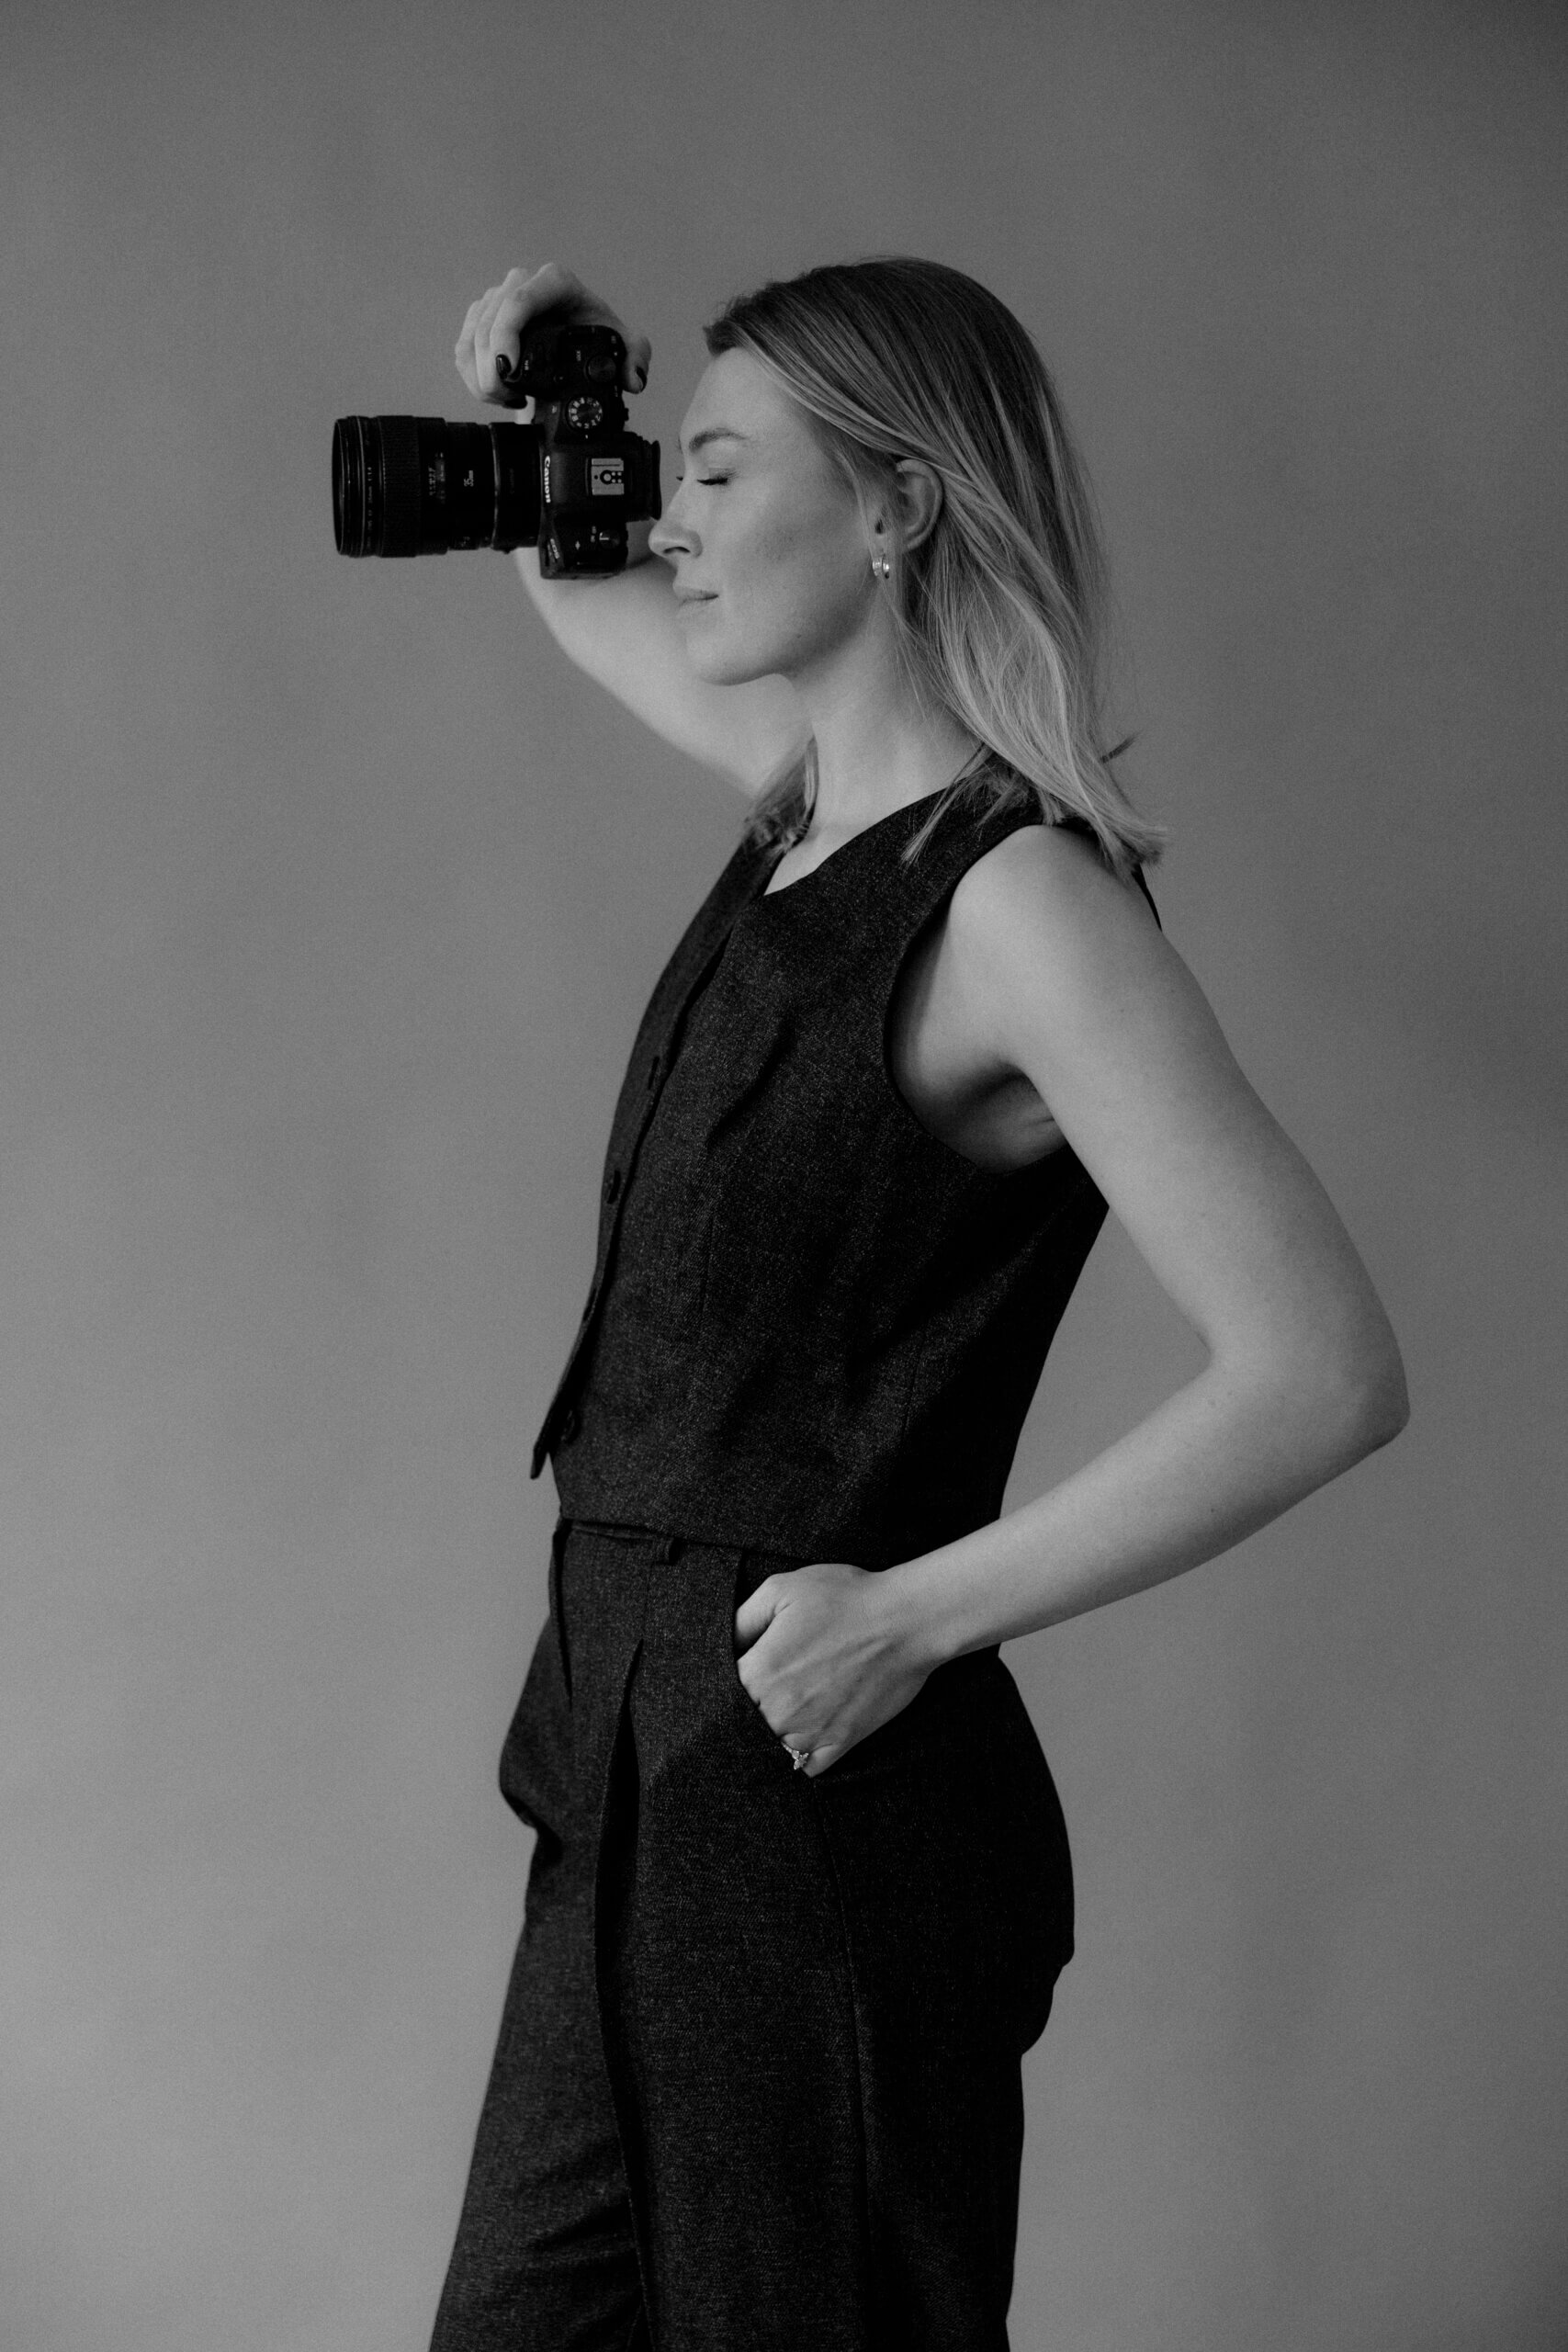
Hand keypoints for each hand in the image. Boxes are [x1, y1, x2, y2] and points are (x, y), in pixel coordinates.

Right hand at [454, 262, 650, 407]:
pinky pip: (463, 347)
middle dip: (491, 366)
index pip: (521, 300)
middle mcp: (522, 282)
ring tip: (506, 399)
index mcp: (556, 283)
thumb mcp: (623, 345)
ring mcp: (498, 298)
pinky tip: (495, 393)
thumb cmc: (596, 337)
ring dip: (481, 375)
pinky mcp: (481, 317)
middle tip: (506, 397)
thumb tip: (633, 377)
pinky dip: (472, 376)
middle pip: (491, 319)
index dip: (507, 333)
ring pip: (472, 335)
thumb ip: (636, 356)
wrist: (575, 343)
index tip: (508, 370)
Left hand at [733, 1561, 932, 1777]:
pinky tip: (803, 1735)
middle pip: (742, 1724)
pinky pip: (807, 1768)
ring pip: (770, 1748)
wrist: (905, 1620)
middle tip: (768, 1686)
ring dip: (771, 1734)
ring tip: (785, 1710)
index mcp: (758, 1671)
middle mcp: (777, 1710)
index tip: (742, 1669)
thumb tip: (721, 1644)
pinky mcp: (840, 1742)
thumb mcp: (781, 1589)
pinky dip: (801, 1758)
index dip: (726, 1682)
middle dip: (747, 1708)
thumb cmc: (845, 1597)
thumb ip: (741, 1619)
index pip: (719, 1692)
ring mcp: (810, 1731)